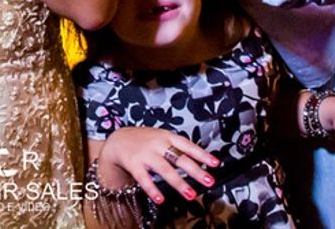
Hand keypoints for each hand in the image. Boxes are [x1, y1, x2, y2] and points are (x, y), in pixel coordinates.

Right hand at [98, 127, 218, 206]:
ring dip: (179, 182)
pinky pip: (144, 179)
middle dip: (195, 171)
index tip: (215, 163)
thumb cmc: (146, 141)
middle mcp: (158, 144)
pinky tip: (160, 199)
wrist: (119, 139)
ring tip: (191, 195)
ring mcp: (146, 154)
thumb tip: (201, 163)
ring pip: (164, 169)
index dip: (202, 154)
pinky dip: (152, 189)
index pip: (188, 145)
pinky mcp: (134, 164)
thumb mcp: (163, 138)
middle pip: (179, 158)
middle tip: (208, 181)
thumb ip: (179, 149)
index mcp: (167, 136)